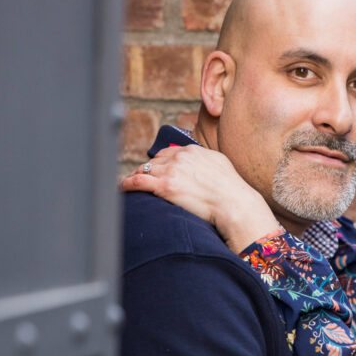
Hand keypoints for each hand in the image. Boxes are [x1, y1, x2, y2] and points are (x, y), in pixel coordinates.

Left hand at [121, 145, 280, 251]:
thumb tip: (202, 165)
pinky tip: (121, 188)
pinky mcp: (165, 187)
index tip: (154, 171)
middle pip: (153, 162)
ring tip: (126, 185)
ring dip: (134, 177)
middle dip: (145, 171)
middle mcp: (180, 157)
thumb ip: (205, 161)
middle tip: (137, 180)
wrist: (235, 203)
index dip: (159, 163)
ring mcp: (171, 171)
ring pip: (143, 170)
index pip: (167, 154)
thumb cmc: (232, 190)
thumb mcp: (220, 165)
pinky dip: (126, 184)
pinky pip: (138, 182)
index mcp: (192, 151)